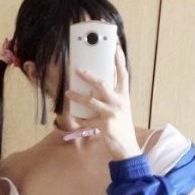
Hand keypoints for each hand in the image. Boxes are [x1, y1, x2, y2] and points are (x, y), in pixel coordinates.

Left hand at [65, 42, 141, 161]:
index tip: (115, 46)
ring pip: (92, 101)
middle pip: (103, 84)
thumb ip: (112, 96)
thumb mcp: (121, 108)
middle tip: (77, 69)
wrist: (127, 147)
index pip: (123, 74)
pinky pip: (87, 120)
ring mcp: (112, 114)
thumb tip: (96, 84)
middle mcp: (120, 103)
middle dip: (89, 76)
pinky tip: (74, 117)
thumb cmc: (122, 125)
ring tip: (67, 92)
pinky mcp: (106, 125)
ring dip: (77, 96)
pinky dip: (80, 119)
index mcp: (124, 96)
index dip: (119, 59)